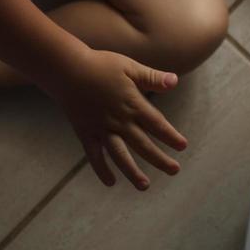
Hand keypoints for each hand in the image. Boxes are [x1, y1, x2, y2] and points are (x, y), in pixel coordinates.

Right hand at [45, 48, 187, 189]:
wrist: (67, 69)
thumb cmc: (100, 64)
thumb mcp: (129, 66)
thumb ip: (152, 77)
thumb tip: (175, 81)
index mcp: (132, 104)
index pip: (157, 124)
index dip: (170, 136)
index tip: (182, 146)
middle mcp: (119, 121)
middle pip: (143, 144)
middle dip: (160, 159)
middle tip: (174, 170)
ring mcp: (102, 129)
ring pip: (120, 156)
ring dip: (133, 172)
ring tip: (145, 186)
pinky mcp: (86, 133)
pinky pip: (95, 156)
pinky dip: (102, 170)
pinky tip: (110, 182)